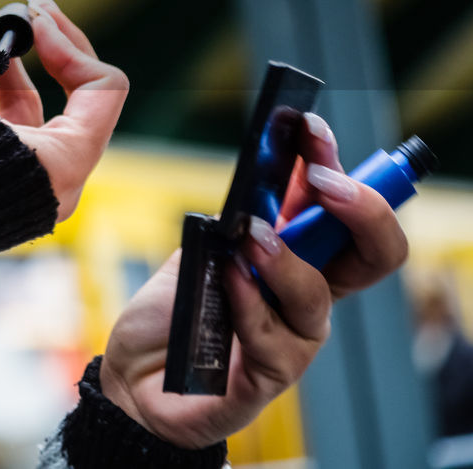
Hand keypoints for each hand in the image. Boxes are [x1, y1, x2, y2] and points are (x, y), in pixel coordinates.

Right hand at [0, 0, 127, 220]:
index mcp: (66, 163)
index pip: (101, 85)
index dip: (67, 42)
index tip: (31, 16)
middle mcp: (63, 179)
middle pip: (77, 94)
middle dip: (46, 46)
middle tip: (24, 7)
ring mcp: (40, 184)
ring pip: (42, 111)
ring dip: (17, 67)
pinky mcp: (13, 186)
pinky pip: (21, 130)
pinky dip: (3, 96)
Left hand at [97, 114, 409, 447]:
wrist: (133, 376)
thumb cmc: (174, 313)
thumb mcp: (205, 247)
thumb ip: (240, 215)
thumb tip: (266, 164)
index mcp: (299, 259)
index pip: (347, 212)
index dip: (342, 170)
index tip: (311, 131)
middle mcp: (307, 296)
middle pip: (375, 254)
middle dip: (360, 210)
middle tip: (321, 181)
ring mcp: (294, 338)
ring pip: (318, 295)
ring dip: (284, 259)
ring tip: (250, 238)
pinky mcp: (269, 375)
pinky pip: (275, 338)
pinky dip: (248, 303)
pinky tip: (226, 281)